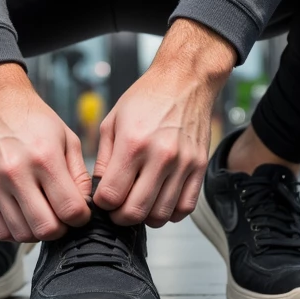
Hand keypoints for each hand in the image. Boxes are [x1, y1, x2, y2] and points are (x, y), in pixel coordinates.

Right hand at [0, 64, 91, 242]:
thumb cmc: (32, 118)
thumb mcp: (67, 138)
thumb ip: (79, 175)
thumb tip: (84, 206)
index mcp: (44, 156)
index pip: (70, 209)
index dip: (81, 217)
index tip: (80, 212)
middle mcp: (16, 172)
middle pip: (46, 228)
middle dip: (61, 229)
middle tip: (63, 217)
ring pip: (22, 234)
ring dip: (38, 231)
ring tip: (43, 214)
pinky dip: (16, 231)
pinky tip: (24, 215)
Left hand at [94, 19, 235, 227]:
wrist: (184, 81)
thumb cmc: (146, 97)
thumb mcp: (113, 122)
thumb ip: (103, 160)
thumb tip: (99, 191)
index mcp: (133, 143)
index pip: (111, 196)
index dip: (102, 203)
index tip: (103, 199)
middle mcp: (160, 156)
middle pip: (135, 212)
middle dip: (120, 217)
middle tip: (118, 208)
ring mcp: (183, 163)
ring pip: (161, 215)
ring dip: (145, 217)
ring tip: (139, 202)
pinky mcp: (199, 167)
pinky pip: (185, 208)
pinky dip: (171, 213)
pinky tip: (160, 200)